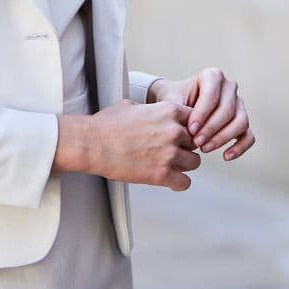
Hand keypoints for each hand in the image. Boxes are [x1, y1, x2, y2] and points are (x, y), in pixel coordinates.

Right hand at [53, 98, 199, 189]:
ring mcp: (169, 153)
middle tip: (174, 152)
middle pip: (196, 141)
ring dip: (184, 165)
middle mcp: (173, 131)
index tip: (179, 135)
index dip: (187, 128)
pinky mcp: (161, 174)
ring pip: (194, 162)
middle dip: (186, 147)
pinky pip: (185, 182)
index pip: (194, 119)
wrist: (92, 144)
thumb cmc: (107, 124)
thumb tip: (151, 111)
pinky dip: (178, 183)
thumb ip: (151, 109)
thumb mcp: (133, 105)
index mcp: (169, 110)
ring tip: (171, 166)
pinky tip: (169, 180)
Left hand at [148, 68, 254, 161]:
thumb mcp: (171, 100)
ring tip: (204, 149)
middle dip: (211, 129)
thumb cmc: (174, 100)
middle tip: (196, 142)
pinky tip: (226, 156)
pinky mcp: (242, 121)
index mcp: (213, 76)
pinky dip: (240, 147)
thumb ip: (176, 110)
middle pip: (227, 110)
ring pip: (241, 122)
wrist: (178, 106)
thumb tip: (186, 127)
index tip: (190, 130)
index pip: (212, 95)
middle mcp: (229, 87)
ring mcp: (238, 104)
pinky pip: (249, 135)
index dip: (202, 114)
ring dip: (223, 138)